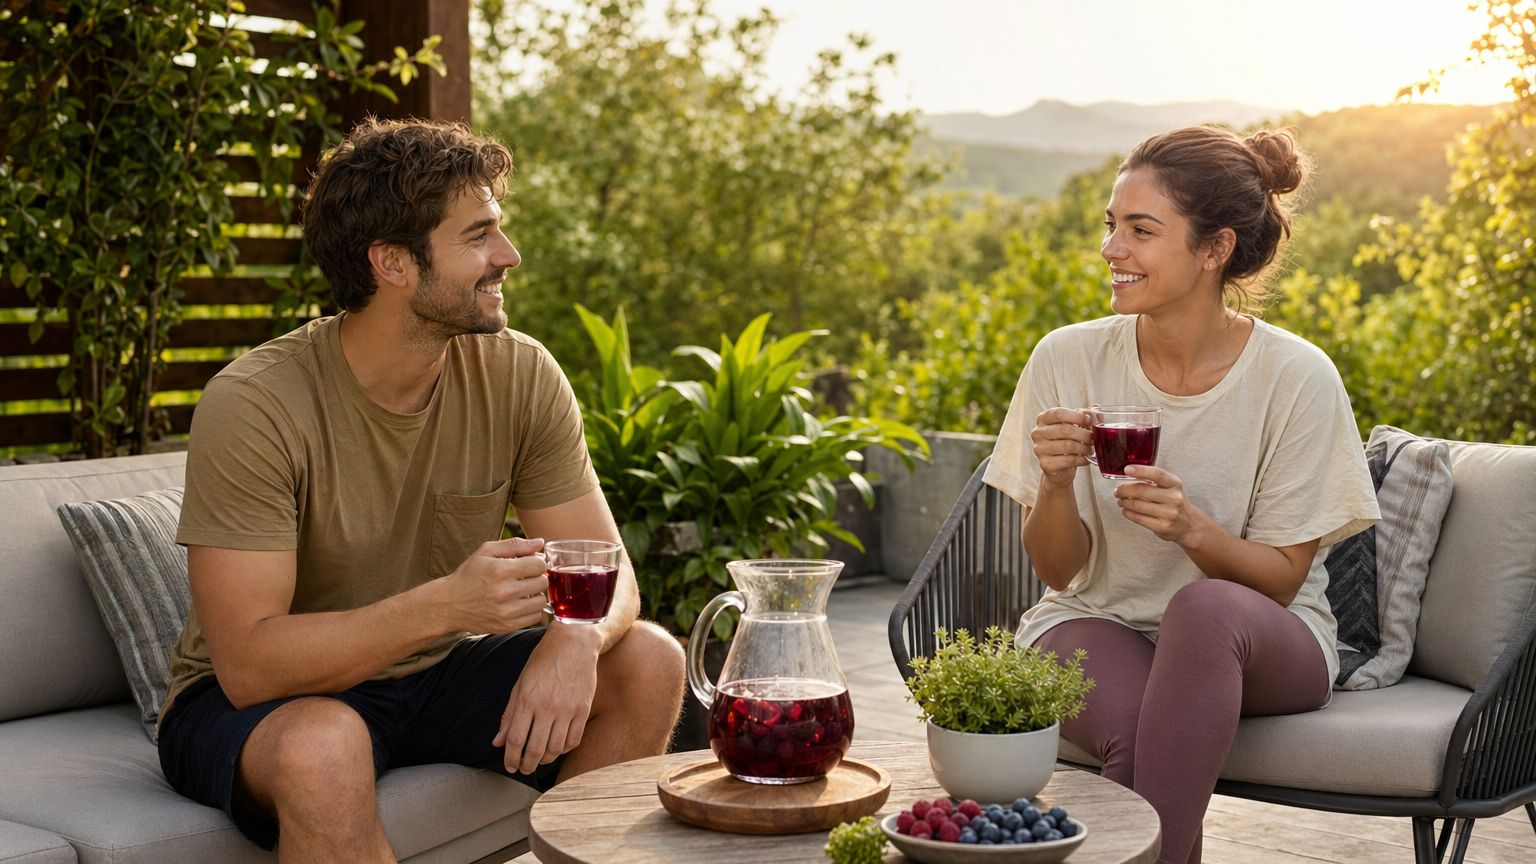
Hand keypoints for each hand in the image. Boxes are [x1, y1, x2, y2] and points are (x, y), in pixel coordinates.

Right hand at [438, 537, 549, 634]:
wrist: (449, 604)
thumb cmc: (469, 575)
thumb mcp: (486, 552)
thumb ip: (515, 545)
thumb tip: (540, 543)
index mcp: (501, 570)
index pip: (539, 564)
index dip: (537, 562)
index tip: (529, 564)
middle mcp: (505, 592)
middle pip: (543, 582)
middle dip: (537, 577)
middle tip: (526, 577)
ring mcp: (507, 612)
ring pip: (541, 601)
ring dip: (535, 595)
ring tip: (523, 591)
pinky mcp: (507, 626)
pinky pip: (534, 617)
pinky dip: (530, 610)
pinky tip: (519, 603)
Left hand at [494, 626, 600, 774]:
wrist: (574, 642)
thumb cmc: (544, 661)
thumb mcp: (520, 684)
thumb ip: (509, 715)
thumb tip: (498, 742)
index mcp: (527, 700)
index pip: (516, 740)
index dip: (510, 758)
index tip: (510, 766)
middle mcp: (547, 707)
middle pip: (535, 749)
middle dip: (526, 765)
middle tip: (523, 769)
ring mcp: (568, 709)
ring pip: (555, 749)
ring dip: (545, 760)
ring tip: (539, 760)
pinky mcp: (584, 709)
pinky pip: (574, 740)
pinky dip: (564, 750)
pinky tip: (557, 748)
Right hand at [1031, 407, 1093, 487]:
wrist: (1058, 467)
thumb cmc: (1065, 441)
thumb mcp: (1073, 425)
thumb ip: (1083, 416)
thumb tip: (1094, 409)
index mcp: (1043, 419)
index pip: (1059, 413)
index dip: (1078, 416)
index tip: (1089, 422)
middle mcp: (1038, 433)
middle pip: (1065, 429)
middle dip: (1085, 434)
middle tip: (1093, 438)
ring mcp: (1039, 449)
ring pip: (1068, 446)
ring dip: (1085, 448)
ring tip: (1090, 449)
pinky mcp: (1045, 464)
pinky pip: (1068, 460)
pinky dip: (1081, 459)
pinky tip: (1085, 459)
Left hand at [1113, 465, 1210, 545]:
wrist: (1189, 525)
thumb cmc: (1175, 502)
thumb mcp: (1171, 487)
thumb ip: (1155, 480)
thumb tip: (1129, 476)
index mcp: (1175, 484)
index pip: (1157, 474)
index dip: (1140, 470)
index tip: (1127, 469)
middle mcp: (1173, 498)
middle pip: (1141, 490)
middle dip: (1124, 490)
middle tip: (1118, 491)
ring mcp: (1168, 514)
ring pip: (1137, 505)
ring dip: (1124, 502)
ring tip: (1121, 500)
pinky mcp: (1162, 527)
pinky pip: (1138, 518)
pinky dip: (1127, 513)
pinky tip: (1126, 510)